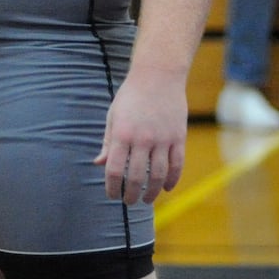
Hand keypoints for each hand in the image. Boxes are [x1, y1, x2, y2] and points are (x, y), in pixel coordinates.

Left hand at [94, 66, 188, 204]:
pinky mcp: (179, 138)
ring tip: (145, 199)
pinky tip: (167, 188)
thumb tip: (99, 164)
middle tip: (128, 202)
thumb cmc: (130, 97)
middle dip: (131, 194)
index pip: (115, 169)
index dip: (112, 187)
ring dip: (152, 191)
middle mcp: (142, 139)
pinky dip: (172, 180)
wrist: (157, 76)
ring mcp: (162, 139)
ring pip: (158, 175)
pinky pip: (177, 165)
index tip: (111, 195)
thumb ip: (108, 142)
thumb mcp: (113, 116)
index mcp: (122, 134)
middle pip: (136, 176)